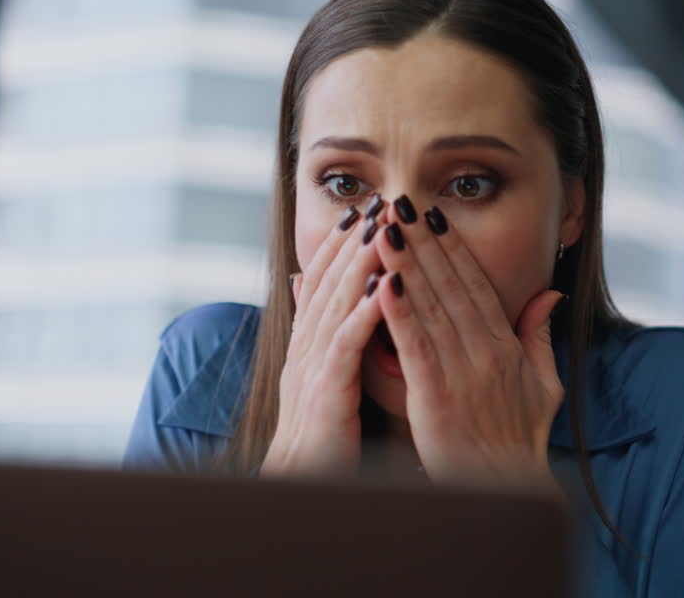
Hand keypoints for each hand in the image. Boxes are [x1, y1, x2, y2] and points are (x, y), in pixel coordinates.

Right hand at [261, 202, 388, 477]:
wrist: (300, 482)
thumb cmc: (320, 435)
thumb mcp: (319, 376)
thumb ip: (320, 333)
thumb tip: (306, 287)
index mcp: (308, 343)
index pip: (323, 281)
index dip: (339, 244)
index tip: (361, 210)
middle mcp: (306, 347)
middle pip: (328, 282)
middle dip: (350, 240)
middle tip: (373, 202)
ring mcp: (313, 367)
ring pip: (335, 304)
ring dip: (357, 264)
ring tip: (378, 229)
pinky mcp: (326, 391)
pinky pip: (345, 345)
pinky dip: (362, 313)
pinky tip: (383, 289)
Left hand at [371, 198, 565, 492]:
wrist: (506, 490)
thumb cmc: (520, 442)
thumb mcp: (543, 385)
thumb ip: (539, 336)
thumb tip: (548, 295)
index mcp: (505, 345)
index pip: (474, 284)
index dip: (451, 246)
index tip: (431, 212)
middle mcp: (485, 351)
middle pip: (449, 284)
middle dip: (422, 239)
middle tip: (399, 200)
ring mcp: (462, 372)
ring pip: (429, 306)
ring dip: (405, 263)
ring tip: (383, 226)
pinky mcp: (437, 396)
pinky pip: (414, 346)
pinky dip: (398, 312)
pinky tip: (380, 282)